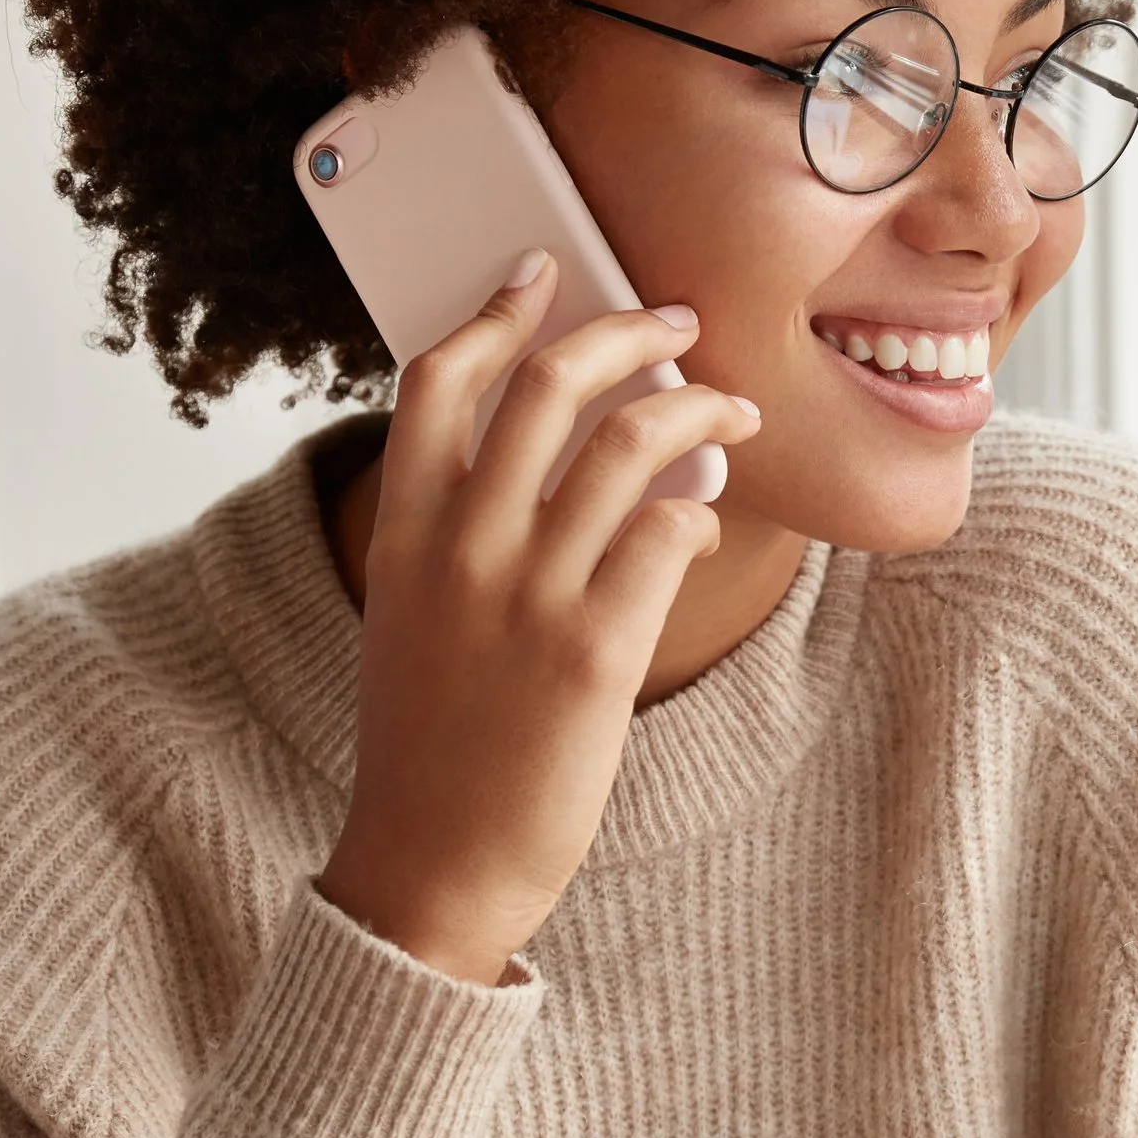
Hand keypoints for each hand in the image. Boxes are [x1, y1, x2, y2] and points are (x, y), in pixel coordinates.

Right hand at [318, 254, 758, 982]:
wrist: (434, 864)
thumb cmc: (435, 744)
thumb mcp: (414, 620)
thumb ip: (462, 537)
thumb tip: (572, 462)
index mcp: (402, 531)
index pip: (439, 379)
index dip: (499, 312)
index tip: (543, 272)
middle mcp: (460, 547)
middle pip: (550, 383)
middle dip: (628, 332)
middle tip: (679, 322)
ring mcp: (527, 593)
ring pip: (630, 442)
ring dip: (697, 408)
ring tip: (735, 412)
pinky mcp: (595, 649)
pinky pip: (670, 530)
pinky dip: (701, 510)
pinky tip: (707, 526)